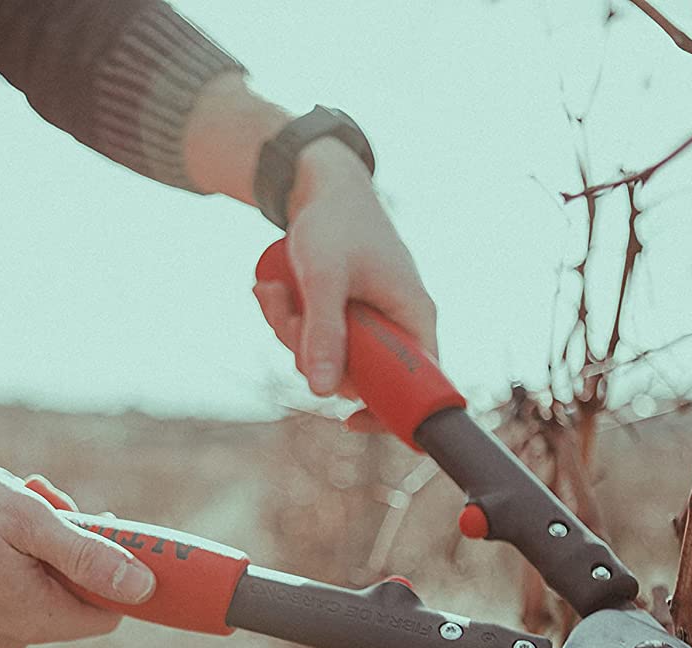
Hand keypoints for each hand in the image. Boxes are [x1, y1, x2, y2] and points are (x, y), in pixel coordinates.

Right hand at [0, 460, 155, 647]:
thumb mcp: (28, 519)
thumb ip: (89, 555)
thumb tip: (144, 588)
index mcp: (37, 617)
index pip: (109, 610)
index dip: (112, 565)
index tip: (94, 522)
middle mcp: (9, 635)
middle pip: (69, 593)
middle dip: (64, 543)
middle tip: (40, 497)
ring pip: (31, 584)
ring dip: (29, 541)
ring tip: (0, 500)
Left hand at [251, 139, 437, 420]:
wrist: (321, 182)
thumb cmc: (333, 222)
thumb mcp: (324, 277)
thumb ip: (323, 332)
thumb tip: (322, 392)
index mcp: (414, 318)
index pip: (419, 386)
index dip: (387, 412)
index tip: (348, 420)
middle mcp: (399, 324)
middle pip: (357, 375)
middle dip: (311, 353)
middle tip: (287, 315)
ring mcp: (371, 320)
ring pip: (328, 356)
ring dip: (290, 332)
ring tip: (273, 290)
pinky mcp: (346, 313)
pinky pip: (316, 337)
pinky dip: (289, 320)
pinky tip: (271, 290)